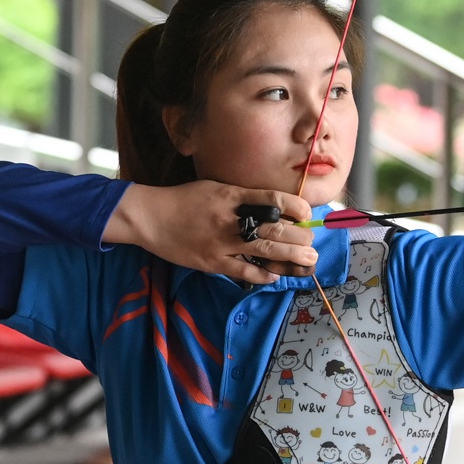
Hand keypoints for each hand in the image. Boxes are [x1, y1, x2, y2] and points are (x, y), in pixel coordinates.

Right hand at [105, 181, 316, 282]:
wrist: (151, 217)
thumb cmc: (185, 199)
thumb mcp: (216, 188)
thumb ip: (243, 197)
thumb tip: (274, 206)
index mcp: (232, 196)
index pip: (273, 199)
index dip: (295, 206)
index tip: (307, 212)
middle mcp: (230, 219)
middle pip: (275, 227)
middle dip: (299, 236)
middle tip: (312, 242)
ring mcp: (222, 243)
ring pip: (264, 250)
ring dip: (291, 256)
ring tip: (309, 260)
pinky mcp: (213, 262)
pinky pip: (244, 271)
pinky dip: (262, 274)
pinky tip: (275, 274)